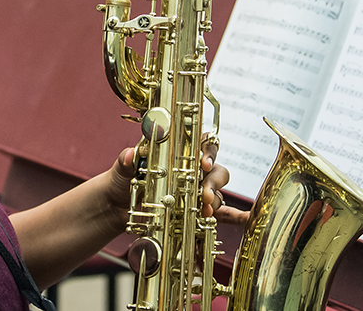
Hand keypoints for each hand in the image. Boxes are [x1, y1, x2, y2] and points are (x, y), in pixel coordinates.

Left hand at [104, 140, 249, 227]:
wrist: (116, 206)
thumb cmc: (122, 181)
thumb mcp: (122, 170)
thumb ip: (126, 161)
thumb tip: (129, 155)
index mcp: (178, 153)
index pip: (202, 144)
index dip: (208, 150)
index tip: (203, 162)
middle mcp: (191, 171)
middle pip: (215, 170)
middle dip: (213, 181)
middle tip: (204, 194)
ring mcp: (195, 191)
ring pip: (217, 192)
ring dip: (215, 201)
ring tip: (205, 211)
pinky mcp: (194, 210)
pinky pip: (220, 212)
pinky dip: (234, 215)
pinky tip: (245, 218)